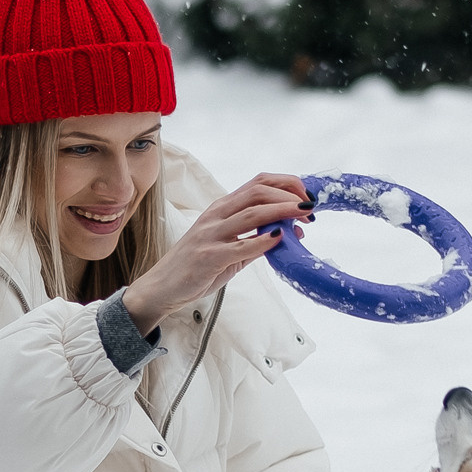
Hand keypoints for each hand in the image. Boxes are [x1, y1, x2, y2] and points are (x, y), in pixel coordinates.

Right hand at [121, 172, 310, 331]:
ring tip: (304, 216)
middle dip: (289, 196)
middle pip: (259, 192)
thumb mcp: (229, 249)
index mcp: (222, 208)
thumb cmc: (196, 268)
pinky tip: (279, 239)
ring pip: (252, 213)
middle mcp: (216, 215)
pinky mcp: (208, 257)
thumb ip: (256, 240)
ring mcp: (211, 235)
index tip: (306, 196)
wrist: (162, 288)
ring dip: (283, 211)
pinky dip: (263, 240)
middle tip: (310, 208)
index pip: (258, 183)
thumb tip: (288, 233)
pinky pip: (241, 245)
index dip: (287, 184)